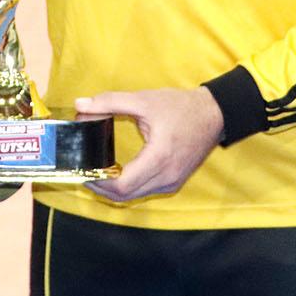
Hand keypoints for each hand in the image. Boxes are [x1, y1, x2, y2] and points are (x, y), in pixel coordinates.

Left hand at [79, 87, 223, 201]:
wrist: (214, 114)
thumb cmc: (181, 107)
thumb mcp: (143, 100)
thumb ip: (109, 102)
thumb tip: (80, 105)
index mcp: (159, 158)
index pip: (122, 185)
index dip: (98, 181)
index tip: (83, 169)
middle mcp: (166, 176)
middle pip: (125, 195)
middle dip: (101, 186)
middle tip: (83, 170)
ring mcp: (172, 182)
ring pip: (134, 195)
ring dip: (114, 188)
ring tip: (96, 171)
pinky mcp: (174, 182)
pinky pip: (145, 191)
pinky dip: (128, 186)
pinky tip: (117, 172)